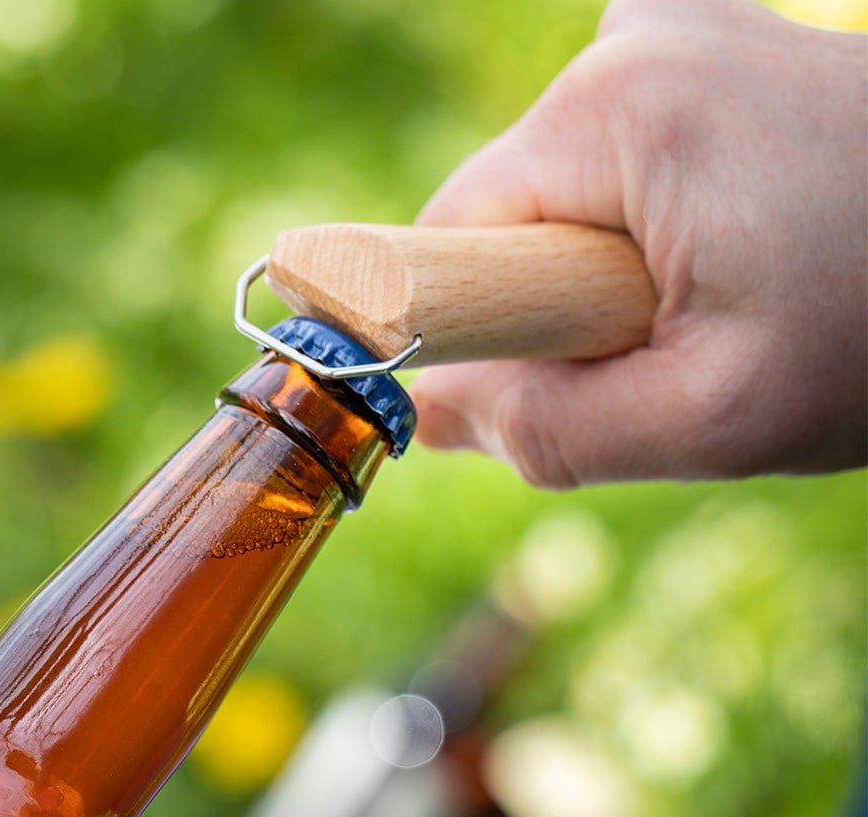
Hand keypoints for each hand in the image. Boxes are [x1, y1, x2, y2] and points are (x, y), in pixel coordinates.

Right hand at [411, 0, 866, 486]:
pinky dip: (644, 214)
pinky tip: (731, 234)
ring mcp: (675, 29)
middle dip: (556, 305)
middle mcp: (628, 45)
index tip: (543, 382)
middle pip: (504, 216)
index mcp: (611, 118)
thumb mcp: (715, 419)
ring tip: (728, 289)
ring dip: (609, 267)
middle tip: (677, 342)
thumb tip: (432, 414)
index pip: (447, 243)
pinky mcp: (710, 43)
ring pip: (558, 193)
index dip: (472, 333)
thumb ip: (552, 430)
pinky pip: (613, 151)